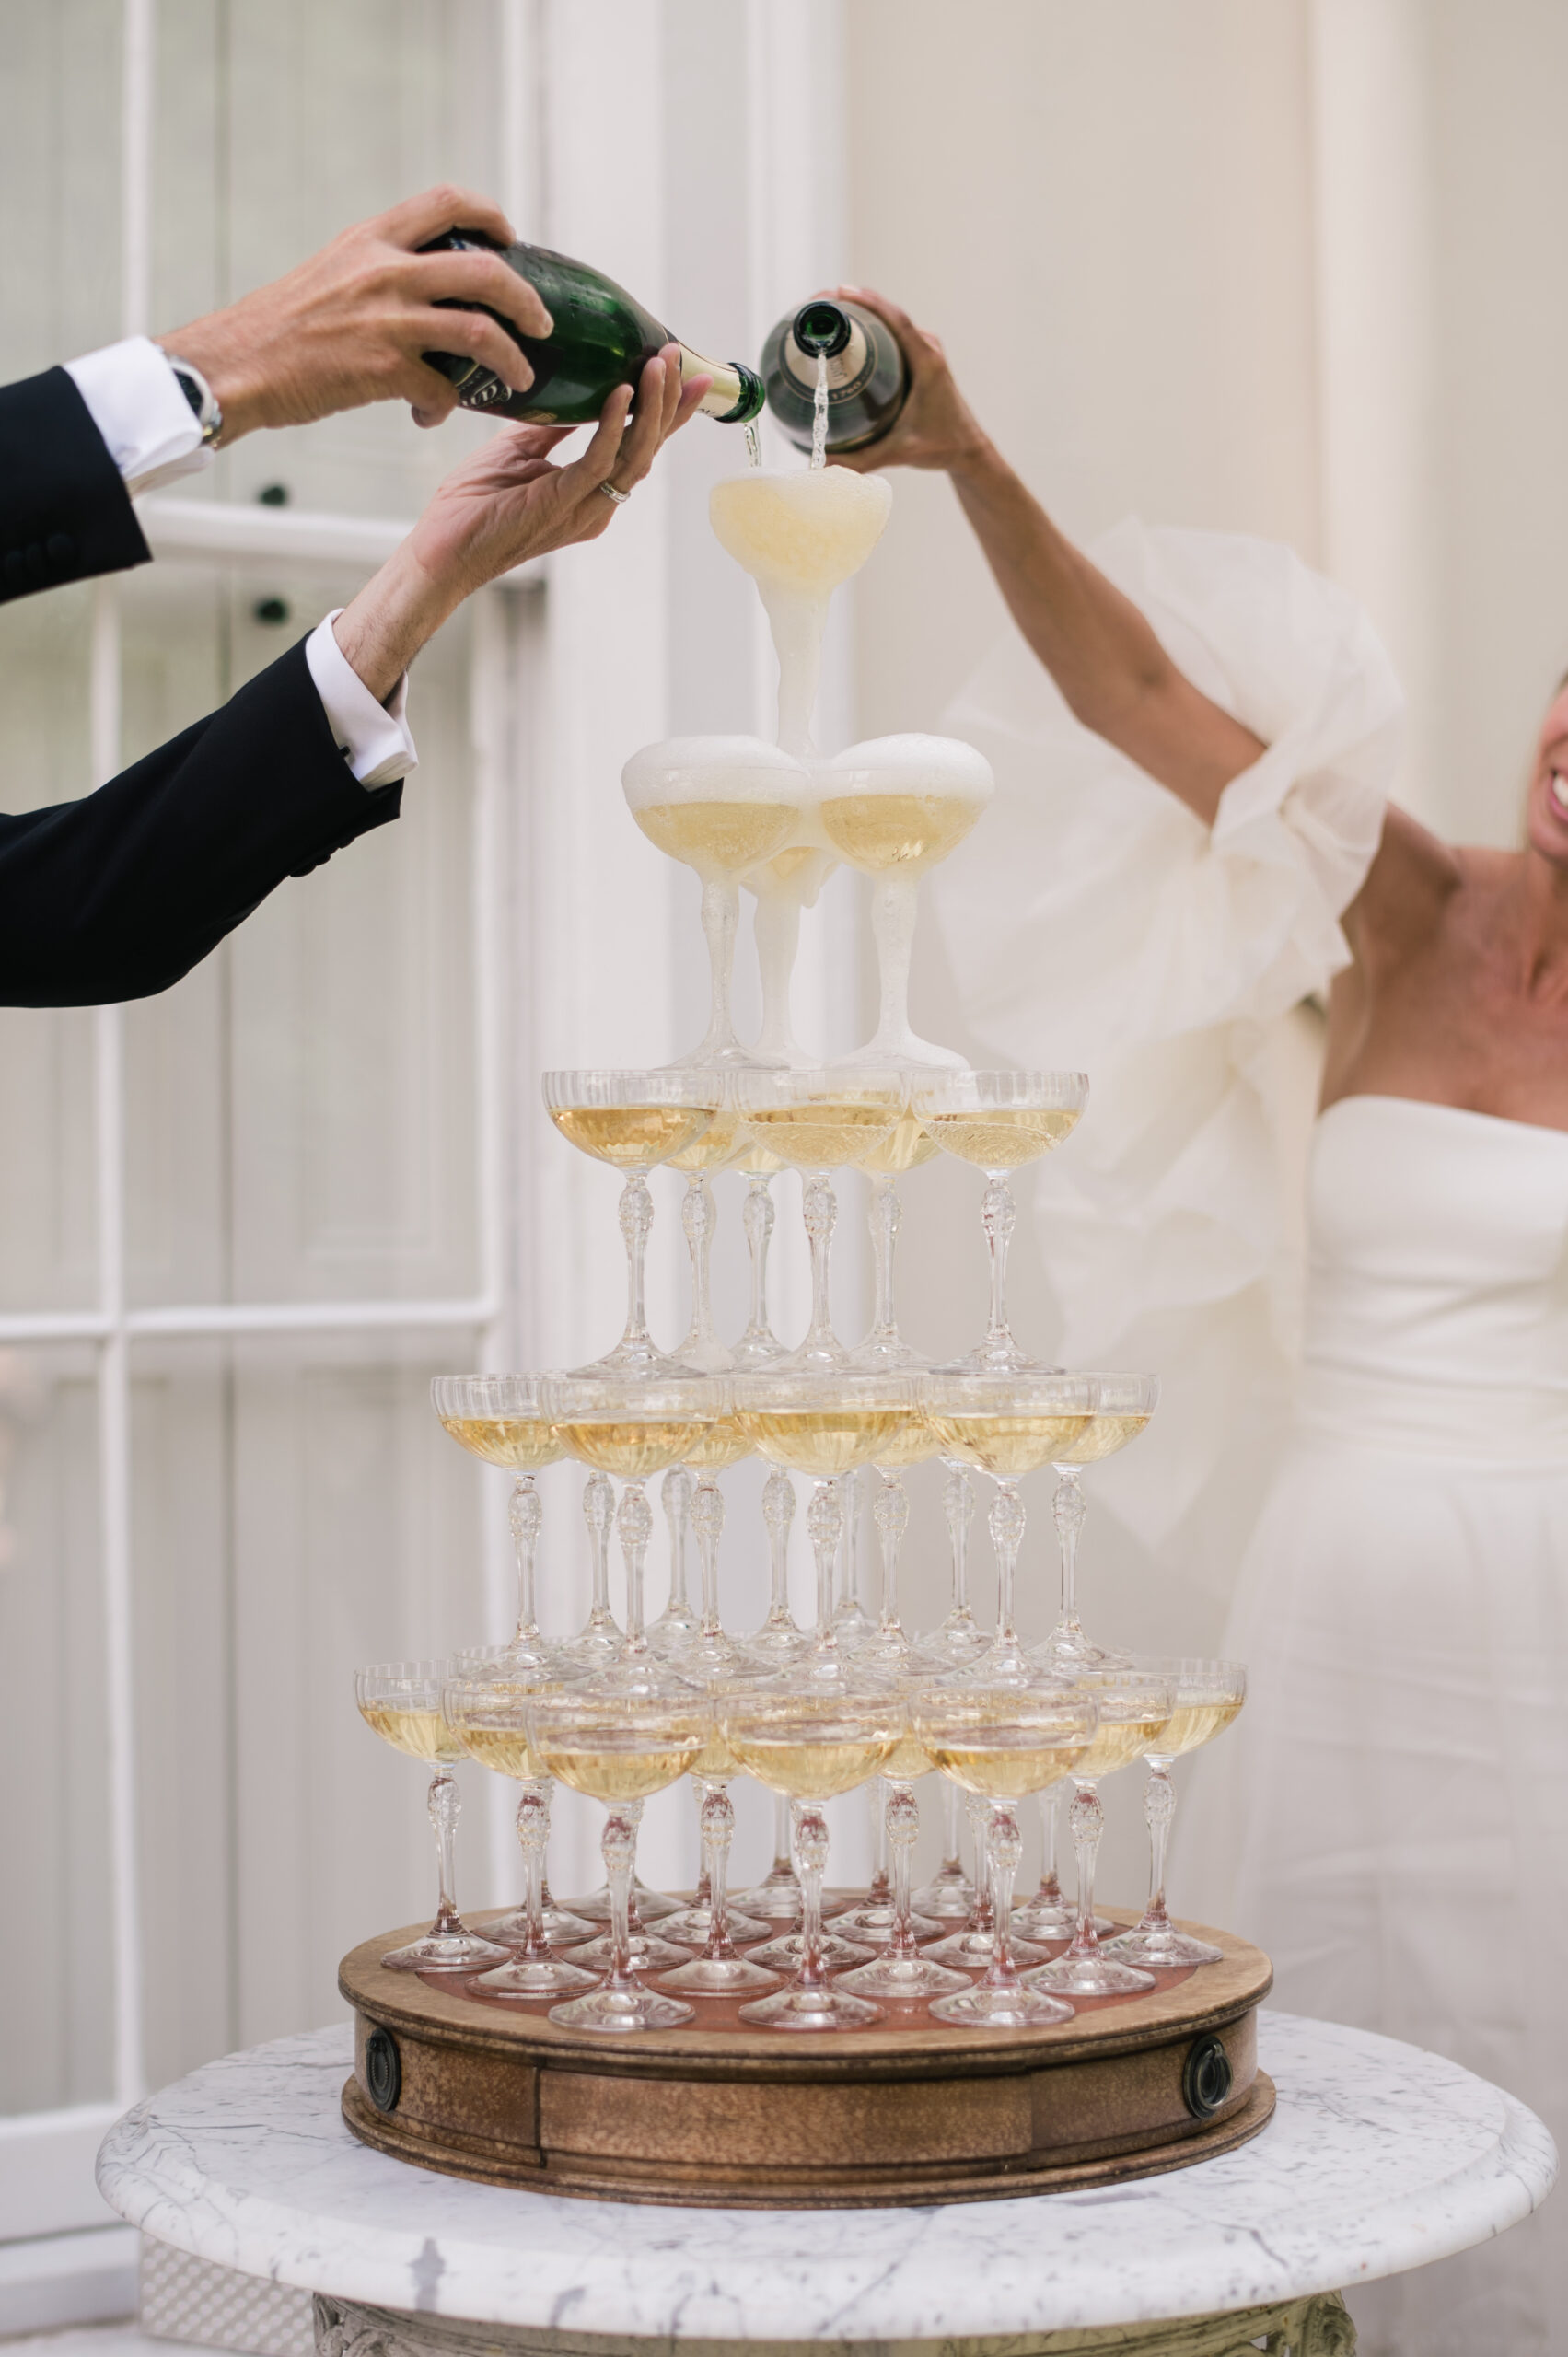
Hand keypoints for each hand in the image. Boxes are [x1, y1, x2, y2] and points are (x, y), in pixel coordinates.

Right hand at [155, 185, 553, 440]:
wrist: (236, 365)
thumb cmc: (279, 328)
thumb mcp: (331, 272)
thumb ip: (377, 270)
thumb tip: (423, 286)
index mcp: (372, 239)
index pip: (447, 201)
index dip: (491, 214)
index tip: (510, 237)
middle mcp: (385, 271)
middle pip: (485, 269)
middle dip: (526, 298)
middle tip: (543, 323)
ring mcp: (387, 320)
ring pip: (480, 331)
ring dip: (512, 359)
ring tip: (521, 377)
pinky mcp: (382, 369)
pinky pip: (442, 390)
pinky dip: (446, 407)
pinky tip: (433, 414)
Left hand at [333, 346, 706, 701]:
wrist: (442, 549)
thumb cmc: (474, 506)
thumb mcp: (517, 450)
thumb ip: (549, 427)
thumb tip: (572, 389)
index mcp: (590, 494)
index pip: (639, 448)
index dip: (665, 413)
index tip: (683, 373)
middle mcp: (597, 506)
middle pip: (648, 450)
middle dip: (668, 403)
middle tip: (675, 357)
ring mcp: (583, 509)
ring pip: (634, 456)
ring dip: (649, 408)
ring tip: (655, 366)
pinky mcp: (561, 504)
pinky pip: (598, 462)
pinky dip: (612, 425)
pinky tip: (619, 392)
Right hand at [823, 285, 991, 477]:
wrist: (968, 449)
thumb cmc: (943, 446)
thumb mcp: (900, 453)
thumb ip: (863, 460)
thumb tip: (823, 462)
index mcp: (927, 362)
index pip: (896, 320)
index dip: (869, 302)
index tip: (841, 293)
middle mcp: (927, 349)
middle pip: (889, 312)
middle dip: (855, 301)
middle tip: (821, 302)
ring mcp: (925, 350)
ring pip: (891, 320)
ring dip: (863, 311)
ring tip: (828, 311)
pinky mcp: (920, 357)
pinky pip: (894, 332)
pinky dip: (871, 326)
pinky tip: (848, 332)